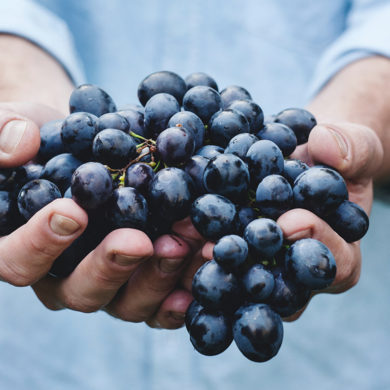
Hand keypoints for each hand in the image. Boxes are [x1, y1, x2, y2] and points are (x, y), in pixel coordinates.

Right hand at [0, 102, 202, 328]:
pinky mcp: (142, 282)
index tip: (73, 211)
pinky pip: (161, 302)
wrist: (88, 148)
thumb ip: (5, 131)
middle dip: (111, 267)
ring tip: (184, 243)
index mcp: (23, 248)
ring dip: (157, 276)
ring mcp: (108, 284)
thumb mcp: (18, 124)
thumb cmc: (47, 141)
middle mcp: (64, 277)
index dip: (41, 242)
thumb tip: (19, 143)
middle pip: (80, 292)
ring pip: (126, 303)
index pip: (18, 260)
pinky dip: (183, 291)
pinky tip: (203, 267)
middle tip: (139, 241)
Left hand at [183, 122, 382, 320]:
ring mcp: (260, 265)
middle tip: (219, 249)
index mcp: (337, 255)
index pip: (333, 264)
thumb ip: (353, 149)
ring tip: (181, 242)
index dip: (315, 244)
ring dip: (208, 262)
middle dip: (247, 266)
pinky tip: (168, 232)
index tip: (291, 221)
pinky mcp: (230, 251)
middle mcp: (294, 272)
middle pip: (275, 285)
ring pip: (237, 278)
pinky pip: (212, 256)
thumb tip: (326, 145)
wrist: (301, 155)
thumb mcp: (356, 147)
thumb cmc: (333, 158)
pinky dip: (190, 246)